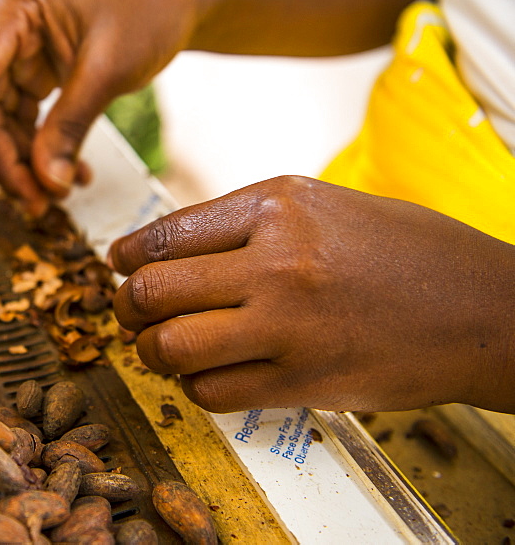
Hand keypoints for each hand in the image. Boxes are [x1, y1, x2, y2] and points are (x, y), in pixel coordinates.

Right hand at [0, 0, 197, 216]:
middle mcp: (7, 27)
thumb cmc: (153, 8)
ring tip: (55, 197)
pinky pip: (28, 121)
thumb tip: (45, 185)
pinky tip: (70, 175)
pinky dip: (45, 152)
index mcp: (14, 6)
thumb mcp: (109, 69)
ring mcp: (20, 51)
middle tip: (33, 204)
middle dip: (6, 161)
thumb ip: (70, 126)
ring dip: (24, 164)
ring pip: (2, 121)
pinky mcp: (38, 72)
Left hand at [109, 176, 514, 413]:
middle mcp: (277, 261)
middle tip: (128, 311)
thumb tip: (169, 248)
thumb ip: (247, 223)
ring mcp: (289, 325)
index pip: (164, 233)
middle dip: (124, 305)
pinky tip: (207, 372)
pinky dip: (194, 385)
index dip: (126, 255)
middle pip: (152, 289)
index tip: (118, 265)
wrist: (485, 309)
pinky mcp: (303, 382)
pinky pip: (211, 390)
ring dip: (151, 351)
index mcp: (278, 206)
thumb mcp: (323, 204)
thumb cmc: (407, 252)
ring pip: (170, 346)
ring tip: (159, 346)